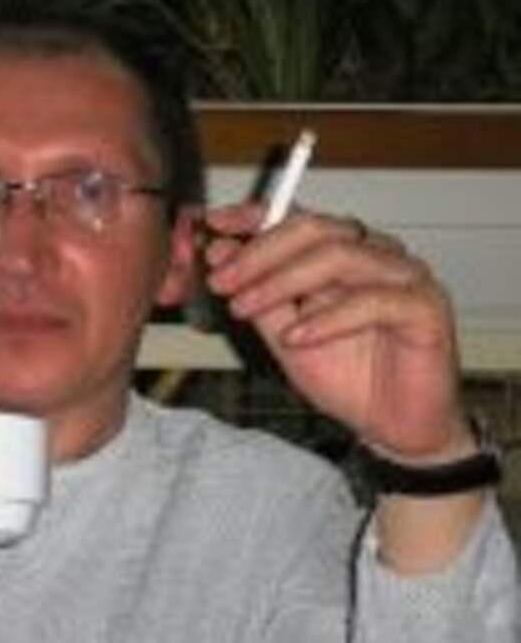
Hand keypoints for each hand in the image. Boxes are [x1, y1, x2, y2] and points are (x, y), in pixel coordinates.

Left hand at [204, 202, 472, 460]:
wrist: (392, 426)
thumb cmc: (347, 377)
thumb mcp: (284, 338)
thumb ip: (258, 296)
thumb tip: (221, 252)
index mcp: (342, 253)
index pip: (298, 218)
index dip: (255, 216)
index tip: (215, 225)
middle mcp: (375, 255)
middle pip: (315, 230)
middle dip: (259, 254)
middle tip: (222, 279)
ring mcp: (404, 277)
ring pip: (340, 257)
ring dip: (282, 282)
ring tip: (245, 307)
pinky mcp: (426, 307)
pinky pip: (371, 301)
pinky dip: (326, 318)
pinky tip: (295, 337)